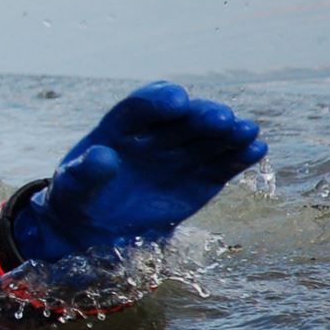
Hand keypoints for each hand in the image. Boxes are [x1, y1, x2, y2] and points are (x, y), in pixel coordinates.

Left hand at [12, 82, 266, 263]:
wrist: (94, 229)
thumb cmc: (79, 199)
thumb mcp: (72, 189)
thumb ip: (84, 173)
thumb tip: (102, 156)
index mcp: (120, 129)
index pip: (140, 107)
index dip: (158, 100)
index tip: (176, 101)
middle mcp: (156, 135)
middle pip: (183, 119)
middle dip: (201, 116)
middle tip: (220, 120)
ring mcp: (181, 155)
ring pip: (209, 137)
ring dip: (229, 133)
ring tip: (247, 132)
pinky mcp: (201, 178)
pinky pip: (222, 164)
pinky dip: (239, 157)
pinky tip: (256, 150)